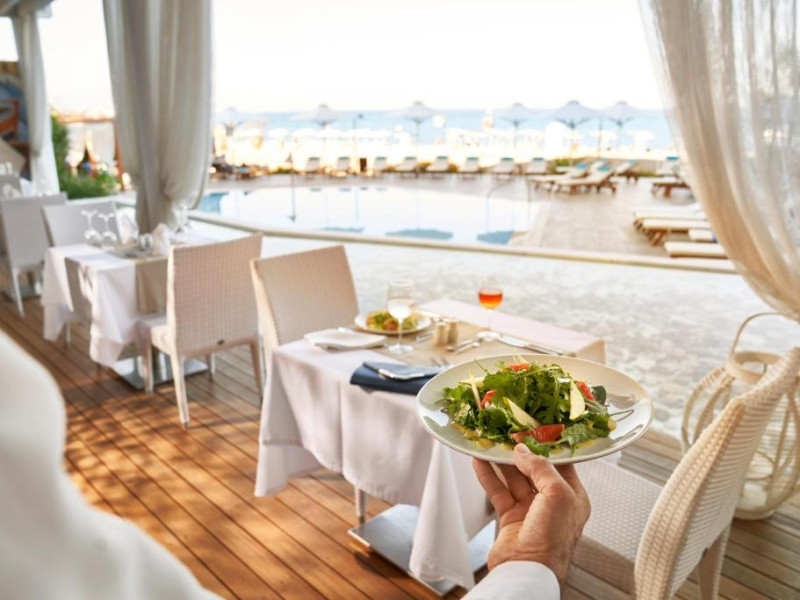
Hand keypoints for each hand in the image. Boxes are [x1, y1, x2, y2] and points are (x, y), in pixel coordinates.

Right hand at [473, 443, 590, 581]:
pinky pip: (498, 491)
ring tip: (490, 444)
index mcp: (573, 498)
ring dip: (501, 463)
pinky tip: (480, 462)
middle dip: (520, 453)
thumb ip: (541, 468)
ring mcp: (530, 511)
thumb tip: (523, 452)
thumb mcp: (557, 494)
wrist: (528, 570)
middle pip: (534, 470)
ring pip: (513, 479)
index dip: (547, 448)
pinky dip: (488, 476)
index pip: (561, 465)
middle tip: (507, 436)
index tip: (534, 431)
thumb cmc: (552, 539)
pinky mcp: (510, 517)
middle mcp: (552, 504)